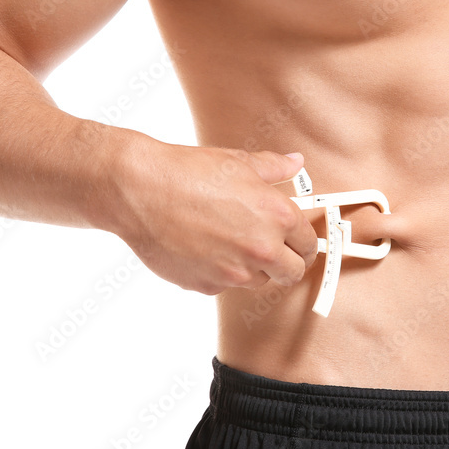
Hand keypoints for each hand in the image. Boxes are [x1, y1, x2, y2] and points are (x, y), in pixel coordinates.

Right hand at [113, 141, 318, 294]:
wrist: (140, 191)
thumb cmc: (189, 172)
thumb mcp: (239, 162)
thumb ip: (275, 167)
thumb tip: (295, 162)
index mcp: (277, 217)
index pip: (308, 244)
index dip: (303, 242)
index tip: (296, 241)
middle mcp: (261, 249)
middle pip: (292, 273)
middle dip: (287, 263)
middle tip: (274, 250)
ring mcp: (234, 273)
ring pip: (258, 281)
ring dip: (252, 267)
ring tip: (229, 240)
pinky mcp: (207, 286)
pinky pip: (224, 284)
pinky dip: (219, 271)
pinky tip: (202, 247)